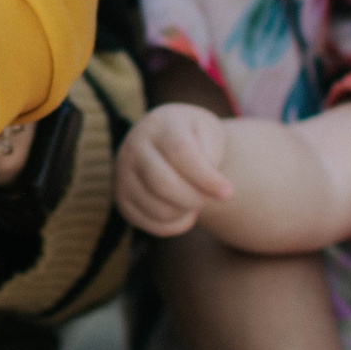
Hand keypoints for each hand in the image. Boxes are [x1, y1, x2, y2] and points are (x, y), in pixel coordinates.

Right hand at [118, 102, 234, 233]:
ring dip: (187, 211)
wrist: (166, 140)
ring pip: (158, 209)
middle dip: (196, 198)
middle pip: (164, 184)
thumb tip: (206, 186)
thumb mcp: (209, 132)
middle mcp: (133, 147)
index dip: (205, 178)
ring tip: (196, 198)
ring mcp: (122, 174)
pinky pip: (151, 224)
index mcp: (159, 124)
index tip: (228, 193)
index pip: (179, 154)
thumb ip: (211, 154)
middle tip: (212, 197)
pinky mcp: (122, 198)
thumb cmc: (195, 137)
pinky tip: (184, 211)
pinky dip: (175, 225)